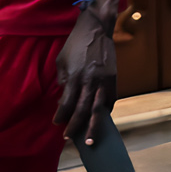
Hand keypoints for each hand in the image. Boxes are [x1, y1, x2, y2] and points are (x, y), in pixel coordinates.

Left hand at [54, 6, 117, 145]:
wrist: (97, 29)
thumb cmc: (75, 44)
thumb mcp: (62, 60)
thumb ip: (63, 79)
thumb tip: (65, 98)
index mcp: (75, 76)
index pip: (67, 102)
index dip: (61, 115)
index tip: (57, 123)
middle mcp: (89, 81)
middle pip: (82, 110)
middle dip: (75, 126)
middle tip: (69, 138)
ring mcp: (103, 82)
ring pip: (98, 110)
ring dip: (93, 127)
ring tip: (89, 141)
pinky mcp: (113, 80)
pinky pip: (110, 101)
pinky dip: (105, 113)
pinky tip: (101, 121)